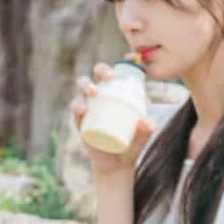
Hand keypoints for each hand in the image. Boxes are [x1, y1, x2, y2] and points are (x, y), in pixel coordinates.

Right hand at [72, 56, 154, 174]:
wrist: (117, 163)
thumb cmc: (132, 144)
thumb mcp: (142, 136)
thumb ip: (146, 130)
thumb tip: (147, 123)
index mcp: (117, 94)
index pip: (116, 74)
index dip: (120, 64)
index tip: (128, 61)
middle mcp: (101, 97)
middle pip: (97, 75)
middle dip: (100, 71)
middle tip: (108, 78)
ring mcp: (89, 108)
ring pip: (83, 89)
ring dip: (86, 86)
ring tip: (92, 93)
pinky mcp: (81, 122)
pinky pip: (76, 111)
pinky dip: (77, 108)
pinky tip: (82, 109)